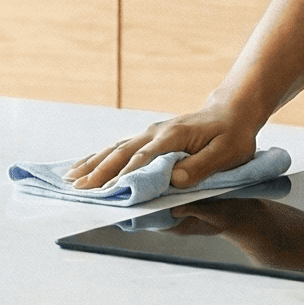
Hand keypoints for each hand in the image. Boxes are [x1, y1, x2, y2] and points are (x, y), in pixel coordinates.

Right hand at [66, 102, 259, 190]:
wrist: (232, 113)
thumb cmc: (233, 136)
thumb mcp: (227, 153)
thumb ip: (200, 166)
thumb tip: (174, 180)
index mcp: (173, 137)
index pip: (144, 159)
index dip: (125, 176)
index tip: (108, 191)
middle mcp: (156, 133)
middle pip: (121, 153)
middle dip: (99, 173)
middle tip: (78, 190)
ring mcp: (150, 133)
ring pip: (115, 149)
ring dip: (92, 164)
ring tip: (70, 179)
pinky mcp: (148, 137)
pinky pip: (119, 148)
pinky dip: (99, 157)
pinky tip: (85, 165)